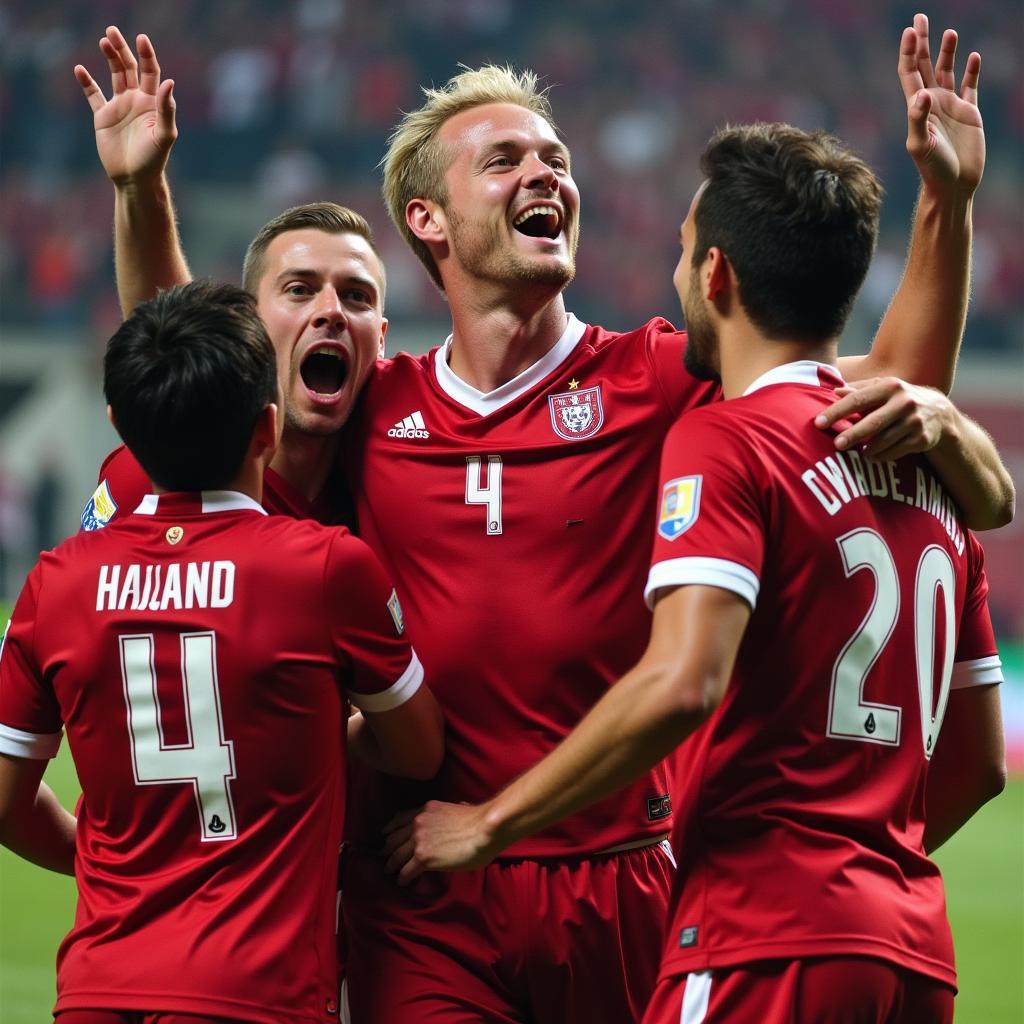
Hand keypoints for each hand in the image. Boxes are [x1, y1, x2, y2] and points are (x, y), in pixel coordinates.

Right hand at [74, 26, 175, 187]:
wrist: (135, 178)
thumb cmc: (154, 159)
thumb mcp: (164, 134)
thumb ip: (166, 108)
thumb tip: (168, 82)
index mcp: (152, 103)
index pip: (150, 72)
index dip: (146, 55)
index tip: (141, 39)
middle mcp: (136, 101)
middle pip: (130, 68)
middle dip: (122, 49)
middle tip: (112, 31)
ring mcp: (120, 107)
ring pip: (114, 76)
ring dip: (109, 58)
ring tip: (103, 41)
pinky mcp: (103, 117)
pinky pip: (93, 95)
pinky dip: (87, 83)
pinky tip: (80, 70)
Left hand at [382, 801, 500, 884]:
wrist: (484, 829)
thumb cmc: (478, 821)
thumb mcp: (456, 809)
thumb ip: (448, 814)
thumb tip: (457, 811)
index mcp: (426, 809)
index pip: (399, 818)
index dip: (390, 829)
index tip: (385, 834)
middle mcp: (418, 822)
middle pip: (393, 838)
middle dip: (388, 848)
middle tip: (384, 856)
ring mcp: (419, 840)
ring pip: (396, 856)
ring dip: (392, 865)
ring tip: (389, 871)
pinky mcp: (423, 858)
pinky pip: (406, 871)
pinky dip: (402, 878)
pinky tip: (402, 882)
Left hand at [814, 377, 951, 460]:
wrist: (938, 412)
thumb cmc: (898, 399)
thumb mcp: (882, 389)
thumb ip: (858, 391)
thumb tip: (834, 391)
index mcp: (890, 386)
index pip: (857, 399)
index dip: (837, 411)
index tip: (818, 423)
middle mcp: (904, 402)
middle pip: (873, 422)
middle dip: (853, 434)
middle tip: (837, 444)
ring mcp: (915, 421)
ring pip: (883, 441)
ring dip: (867, 449)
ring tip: (857, 451)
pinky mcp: (922, 439)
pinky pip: (895, 452)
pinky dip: (881, 455)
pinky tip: (873, 455)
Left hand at [899, 13, 983, 195]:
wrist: (953, 186)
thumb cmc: (933, 169)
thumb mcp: (921, 146)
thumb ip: (918, 119)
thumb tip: (922, 94)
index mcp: (917, 108)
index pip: (909, 73)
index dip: (909, 52)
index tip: (910, 31)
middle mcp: (932, 103)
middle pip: (925, 66)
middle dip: (923, 43)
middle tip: (920, 18)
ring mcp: (950, 107)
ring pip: (948, 72)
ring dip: (948, 52)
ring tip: (949, 32)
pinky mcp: (969, 112)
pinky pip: (971, 85)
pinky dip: (972, 70)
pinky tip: (973, 56)